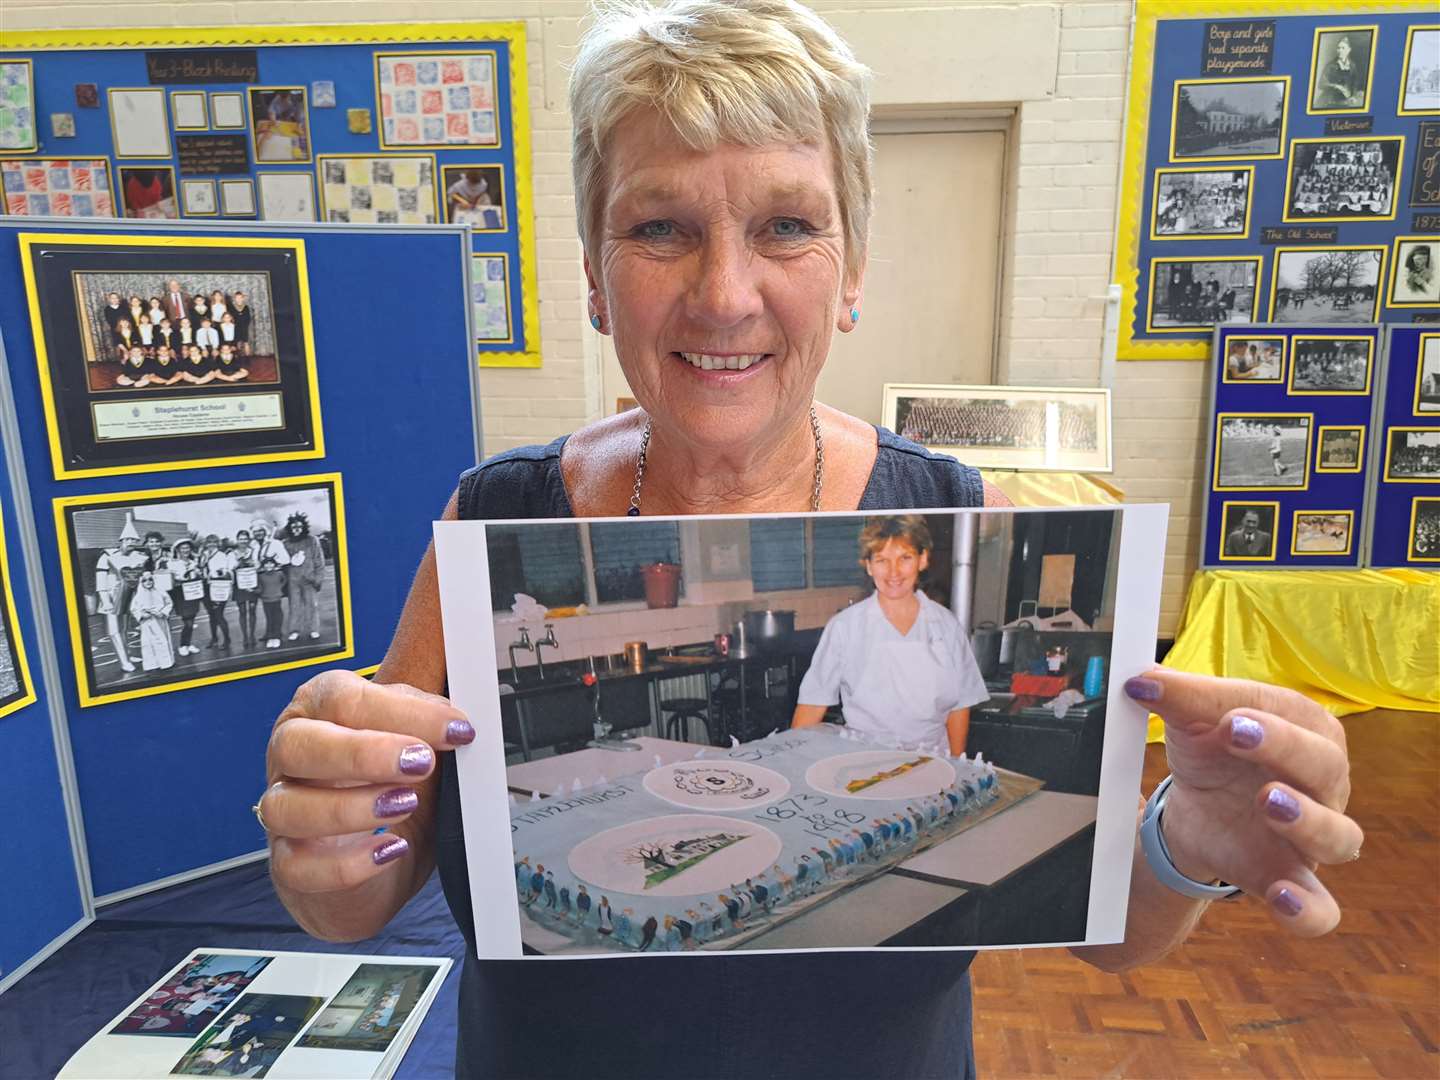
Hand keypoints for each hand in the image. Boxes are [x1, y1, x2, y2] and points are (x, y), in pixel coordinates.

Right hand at [262, 669, 473, 895]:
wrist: (376, 868)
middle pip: (298, 743)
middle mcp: (292, 757)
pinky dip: (347, 862)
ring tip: (405, 805)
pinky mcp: (289, 866)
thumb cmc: (390, 791)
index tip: (455, 728)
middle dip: (363, 752)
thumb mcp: (418, 744)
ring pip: (288, 806)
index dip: (401, 712)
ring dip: (350, 807)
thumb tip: (462, 708)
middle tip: (421, 762)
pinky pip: (299, 866)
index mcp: (320, 713)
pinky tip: (389, 850)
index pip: (343, 698)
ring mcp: (283, 813)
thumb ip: (433, 717)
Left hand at [1127, 668, 1359, 936]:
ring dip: (1307, 819)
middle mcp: (1324, 781)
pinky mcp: (1295, 880)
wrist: (1196, 809)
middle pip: (1325, 766)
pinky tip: (1283, 899)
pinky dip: (1309, 910)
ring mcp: (1316, 834)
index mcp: (1305, 727)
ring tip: (1267, 802)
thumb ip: (1177, 699)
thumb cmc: (1212, 753)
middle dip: (1284, 749)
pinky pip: (1322, 908)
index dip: (1262, 715)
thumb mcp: (1192, 720)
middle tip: (1237, 735)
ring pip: (1339, 835)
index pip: (1292, 715)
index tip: (1225, 718)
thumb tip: (1140, 682)